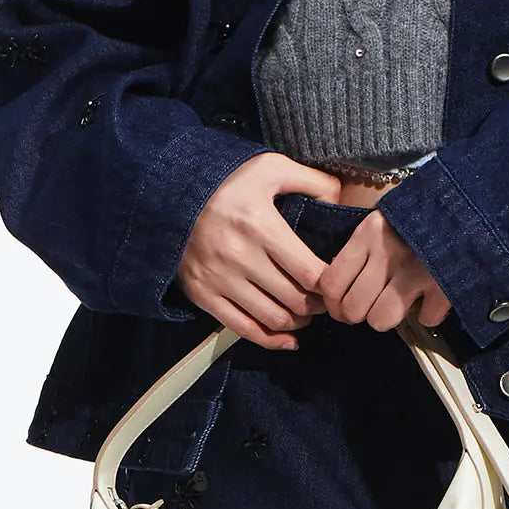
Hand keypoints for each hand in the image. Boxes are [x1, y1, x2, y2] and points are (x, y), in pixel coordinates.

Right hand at [176, 152, 342, 349]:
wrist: (167, 193)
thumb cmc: (226, 181)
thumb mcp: (269, 167)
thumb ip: (312, 180)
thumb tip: (342, 202)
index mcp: (260, 226)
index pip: (310, 273)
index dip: (331, 285)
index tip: (337, 283)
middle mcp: (239, 256)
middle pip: (296, 300)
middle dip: (317, 306)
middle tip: (324, 300)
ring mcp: (219, 278)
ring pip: (274, 319)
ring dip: (298, 323)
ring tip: (305, 313)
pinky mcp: (203, 294)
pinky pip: (244, 330)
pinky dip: (271, 340)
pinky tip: (288, 339)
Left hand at [317, 209, 451, 330]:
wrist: (467, 204)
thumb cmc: (419, 216)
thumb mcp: (382, 221)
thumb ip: (360, 251)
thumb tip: (339, 292)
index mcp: (368, 235)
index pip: (331, 285)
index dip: (334, 304)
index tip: (343, 305)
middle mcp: (387, 253)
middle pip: (353, 309)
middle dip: (360, 314)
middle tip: (371, 306)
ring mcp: (416, 270)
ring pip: (381, 320)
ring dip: (388, 317)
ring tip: (398, 304)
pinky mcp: (444, 284)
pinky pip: (425, 318)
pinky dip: (429, 313)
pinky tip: (431, 298)